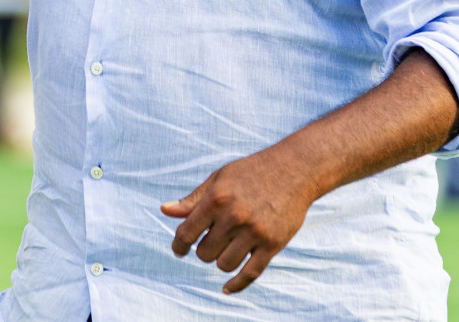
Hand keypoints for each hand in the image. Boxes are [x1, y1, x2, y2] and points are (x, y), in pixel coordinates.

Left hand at [161, 146, 319, 293]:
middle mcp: (235, 217)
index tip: (179, 249)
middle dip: (203, 250)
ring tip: (224, 249)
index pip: (186, 232)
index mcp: (216, 199)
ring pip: (225, 264)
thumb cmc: (250, 173)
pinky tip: (226, 288)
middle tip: (210, 241)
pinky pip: (250, 274)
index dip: (179, 245)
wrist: (293, 170)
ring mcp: (255, 232)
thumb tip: (165, 210)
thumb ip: (193, 199)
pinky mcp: (274, 244)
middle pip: (205, 252)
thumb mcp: (218, 179)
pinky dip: (236, 285)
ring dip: (220, 261)